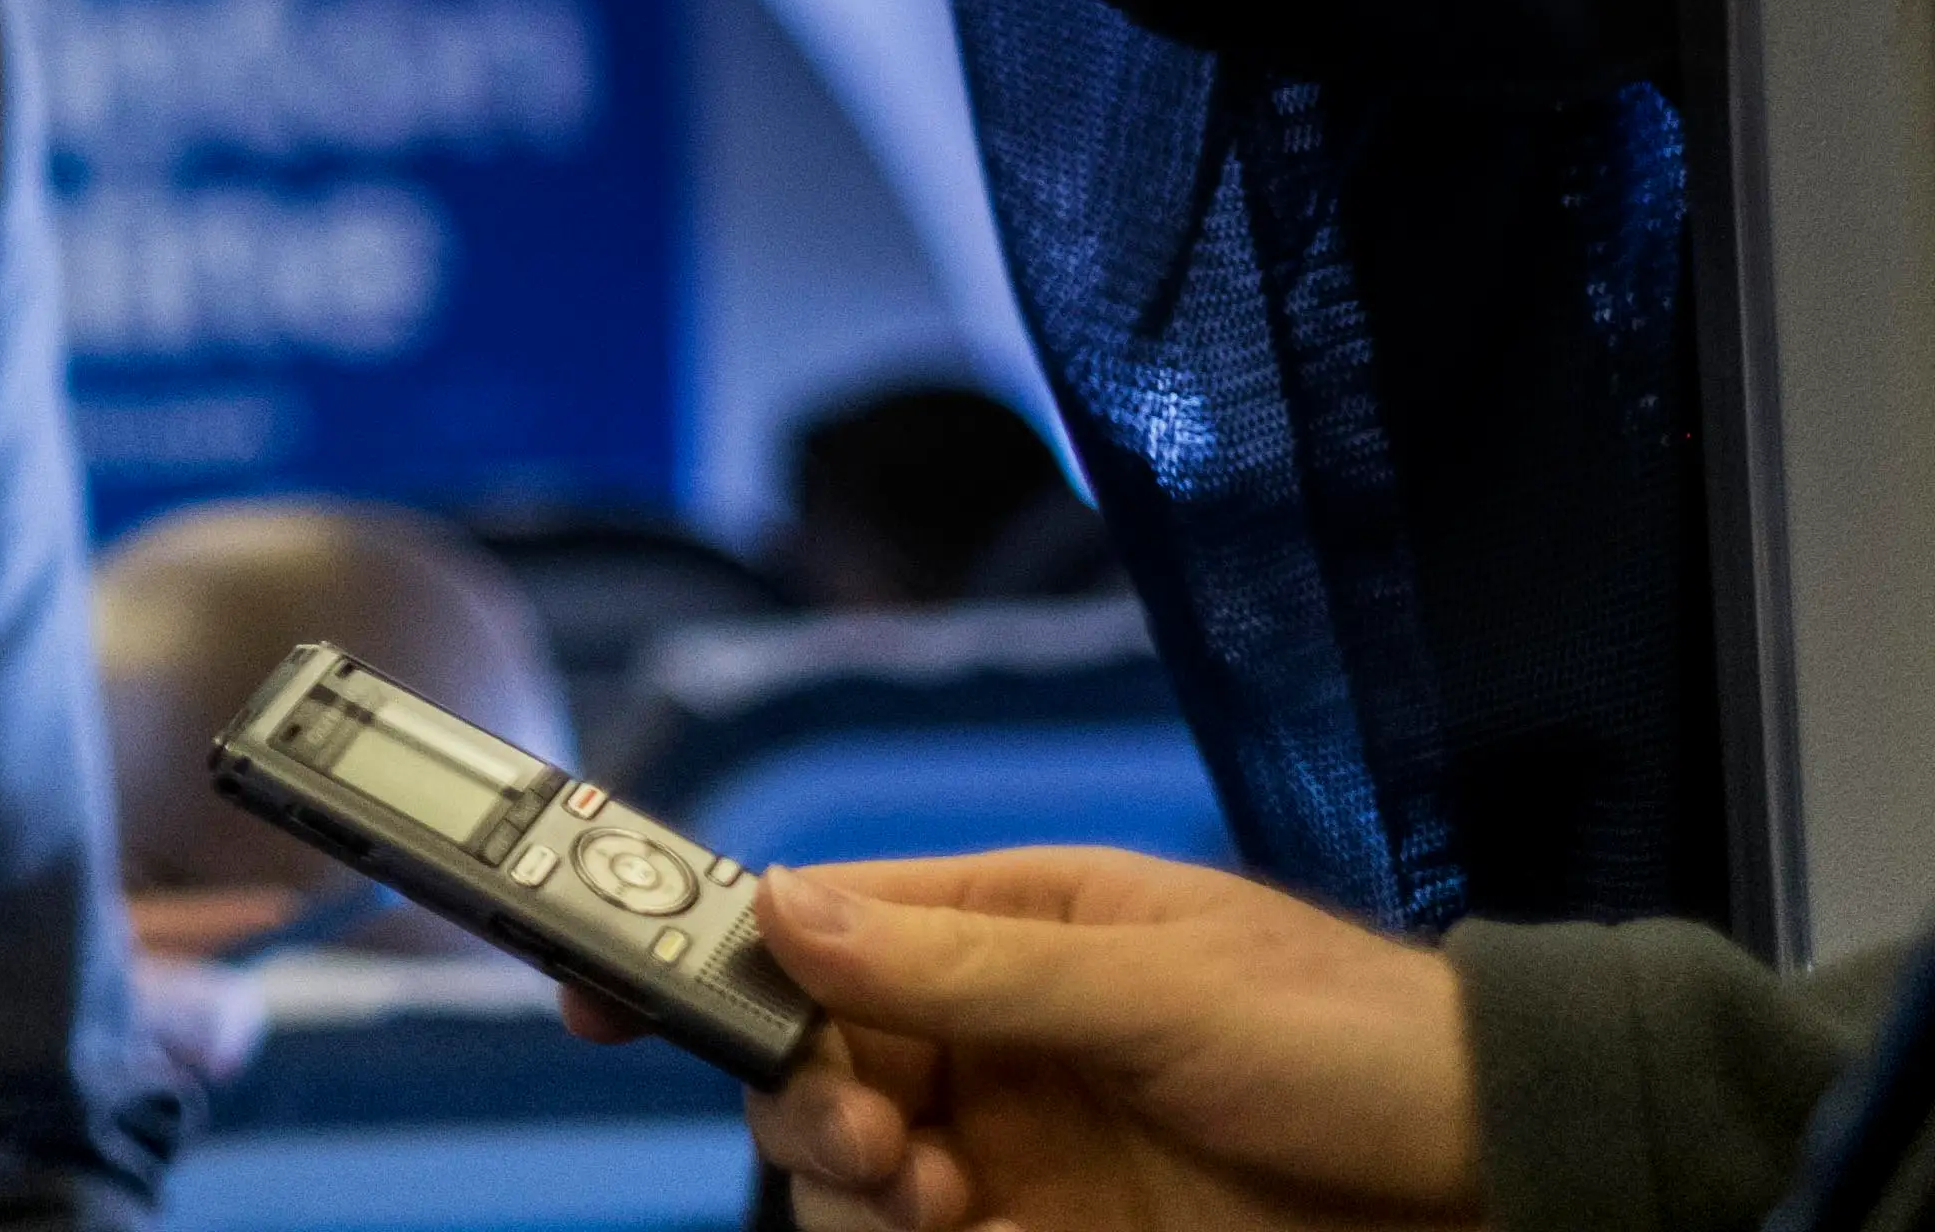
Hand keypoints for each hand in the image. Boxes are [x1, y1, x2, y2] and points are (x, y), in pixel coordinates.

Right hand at [677, 850, 1485, 1230]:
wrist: (1507, 1178)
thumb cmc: (1361, 1039)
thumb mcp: (1160, 984)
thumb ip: (966, 961)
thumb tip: (785, 912)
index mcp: (1010, 923)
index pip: (817, 922)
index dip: (705, 948)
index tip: (606, 991)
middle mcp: (995, 1031)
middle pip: (809, 1055)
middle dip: (802, 1095)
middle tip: (873, 1139)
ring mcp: (1021, 1144)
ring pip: (849, 1166)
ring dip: (856, 1183)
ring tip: (939, 1202)